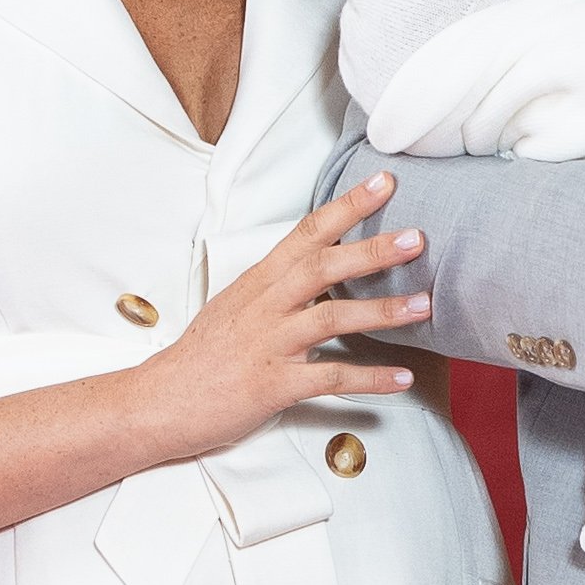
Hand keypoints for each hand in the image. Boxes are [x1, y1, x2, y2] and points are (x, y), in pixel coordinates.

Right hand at [130, 174, 426, 458]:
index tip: (384, 182)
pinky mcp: (273, 385)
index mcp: (258, 281)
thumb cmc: (203, 354)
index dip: (347, 205)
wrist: (161, 401)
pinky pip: (329, 378)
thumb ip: (279, 286)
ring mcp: (269, 345)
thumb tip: (322, 266)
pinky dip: (369, 378)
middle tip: (417, 238)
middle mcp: (265, 306)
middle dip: (371, 250)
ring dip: (381, 311)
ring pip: (331, 318)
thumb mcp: (237, 305)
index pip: (306, 232)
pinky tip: (402, 378)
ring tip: (423, 307)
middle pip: (322, 266)